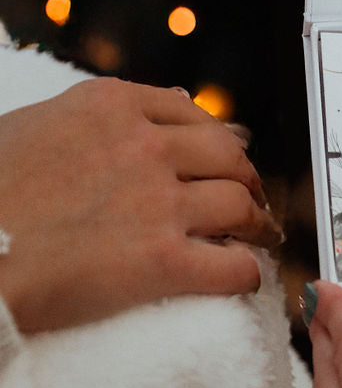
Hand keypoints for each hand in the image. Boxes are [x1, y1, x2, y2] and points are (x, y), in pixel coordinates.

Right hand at [0, 77, 282, 333]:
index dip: (221, 139)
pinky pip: (231, 267)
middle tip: (253, 201)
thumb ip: (94, 116)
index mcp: (110, 106)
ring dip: (258, 225)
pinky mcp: (161, 262)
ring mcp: (158, 202)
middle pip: (228, 157)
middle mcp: (145, 145)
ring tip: (261, 238)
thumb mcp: (33, 127)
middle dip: (249, 180)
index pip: (192, 113)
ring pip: (241, 207)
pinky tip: (244, 281)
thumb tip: (147, 106)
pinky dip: (247, 274)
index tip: (229, 156)